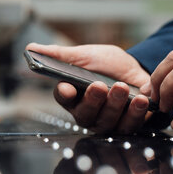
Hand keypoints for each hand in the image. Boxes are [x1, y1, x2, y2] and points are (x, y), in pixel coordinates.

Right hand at [26, 43, 150, 132]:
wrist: (136, 68)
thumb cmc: (107, 64)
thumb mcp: (85, 55)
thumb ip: (61, 54)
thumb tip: (31, 47)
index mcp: (72, 95)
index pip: (63, 98)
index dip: (64, 94)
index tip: (67, 88)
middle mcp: (87, 112)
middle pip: (85, 114)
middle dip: (93, 100)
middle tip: (100, 85)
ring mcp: (107, 122)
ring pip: (107, 122)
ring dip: (115, 104)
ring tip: (122, 87)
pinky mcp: (127, 125)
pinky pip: (129, 125)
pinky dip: (136, 112)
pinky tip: (141, 99)